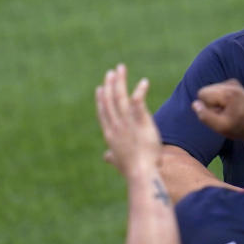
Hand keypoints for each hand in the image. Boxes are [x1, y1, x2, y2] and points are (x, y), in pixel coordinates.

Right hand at [95, 64, 160, 178]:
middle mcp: (115, 126)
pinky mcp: (140, 122)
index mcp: (109, 134)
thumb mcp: (118, 162)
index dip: (101, 99)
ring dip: (120, 82)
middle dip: (109, 85)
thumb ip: (112, 157)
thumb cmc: (131, 170)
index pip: (103, 112)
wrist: (140, 173)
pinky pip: (139, 102)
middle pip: (110, 100)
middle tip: (111, 72)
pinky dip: (140, 91)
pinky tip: (144, 82)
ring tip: (121, 69)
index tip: (100, 88)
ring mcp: (126, 123)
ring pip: (120, 97)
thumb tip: (107, 157)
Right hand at [191, 79, 243, 140]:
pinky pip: (217, 89)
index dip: (207, 106)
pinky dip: (221, 98)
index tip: (219, 114)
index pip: (202, 94)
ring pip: (211, 89)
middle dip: (210, 103)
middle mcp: (231, 84)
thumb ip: (205, 116)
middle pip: (206, 90)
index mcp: (228, 94)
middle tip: (223, 113)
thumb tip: (195, 104)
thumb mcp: (220, 127)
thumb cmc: (238, 127)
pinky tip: (230, 105)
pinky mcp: (234, 83)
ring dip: (216, 101)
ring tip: (227, 110)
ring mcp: (233, 82)